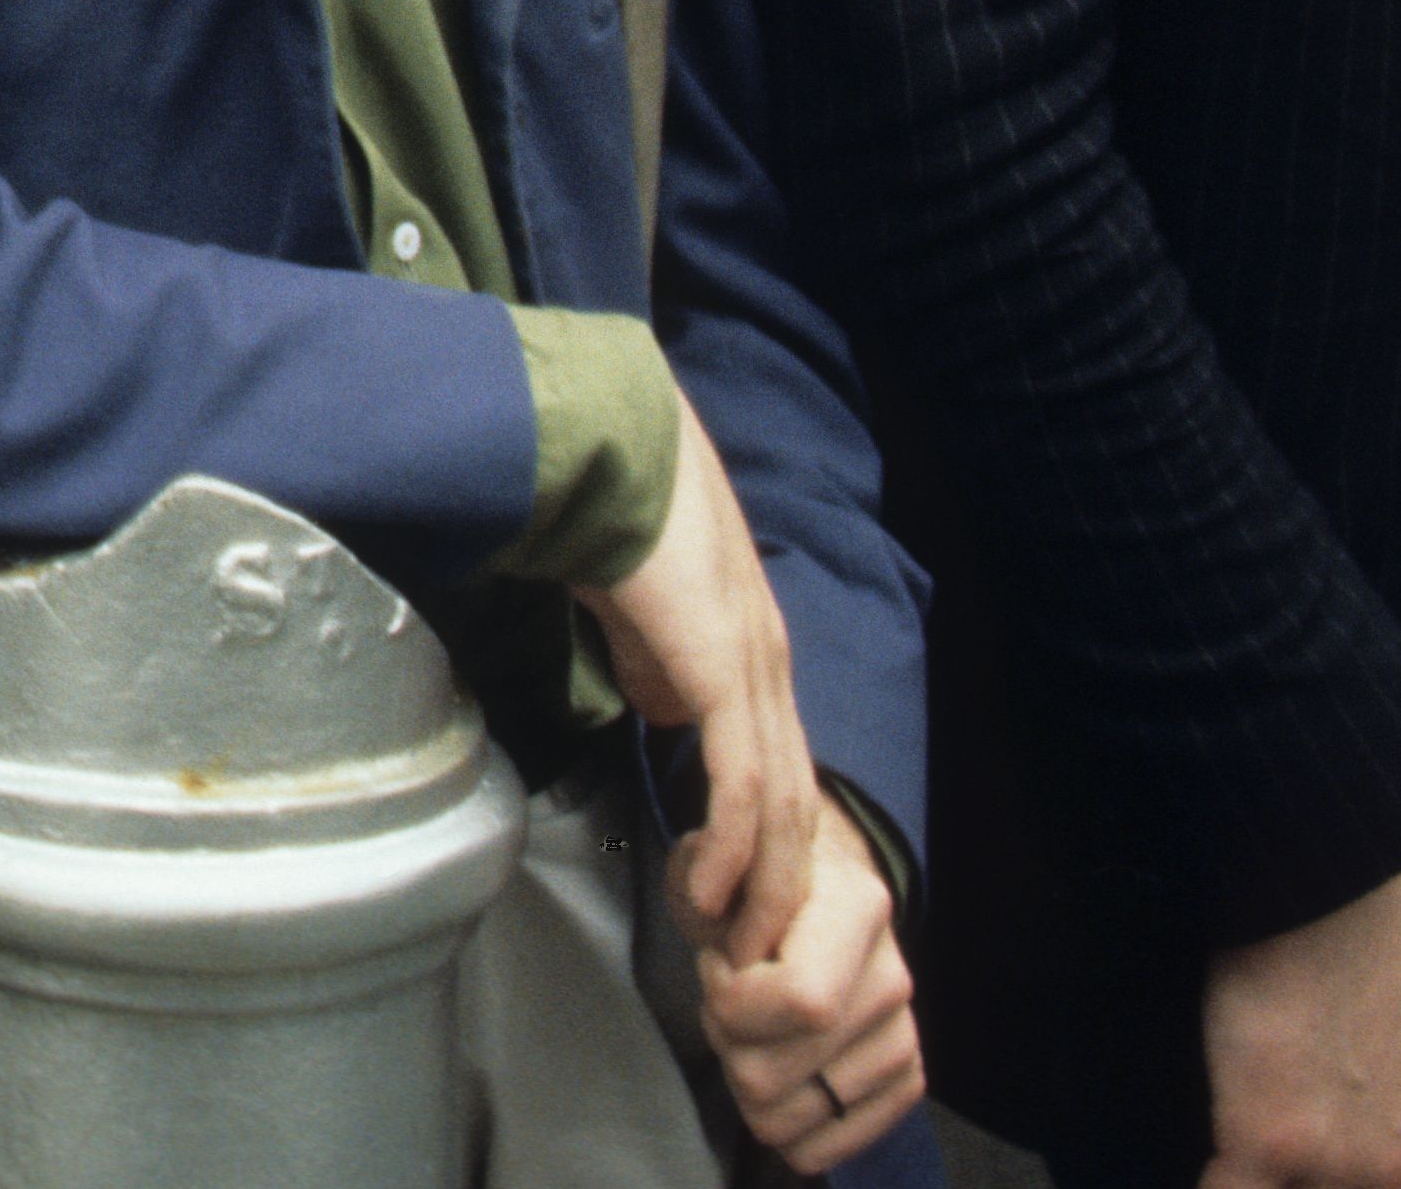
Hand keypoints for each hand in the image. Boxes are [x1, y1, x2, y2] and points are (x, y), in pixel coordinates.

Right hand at [573, 391, 818, 965]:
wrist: (606, 447)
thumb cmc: (611, 512)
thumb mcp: (639, 608)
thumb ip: (658, 661)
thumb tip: (665, 710)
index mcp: (748, 649)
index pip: (776, 768)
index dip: (763, 842)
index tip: (734, 900)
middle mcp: (768, 665)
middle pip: (795, 804)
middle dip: (776, 888)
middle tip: (750, 952)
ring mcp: (753, 670)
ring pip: (780, 809)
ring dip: (762, 889)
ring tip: (738, 947)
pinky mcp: (724, 674)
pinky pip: (742, 786)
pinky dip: (733, 851)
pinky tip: (712, 893)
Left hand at [693, 807, 920, 1173]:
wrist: (812, 895)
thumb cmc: (751, 882)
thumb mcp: (717, 855)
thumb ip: (716, 868)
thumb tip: (714, 917)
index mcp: (858, 907)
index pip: (802, 1001)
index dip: (732, 999)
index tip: (717, 964)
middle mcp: (892, 978)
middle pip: (772, 1074)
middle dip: (724, 1042)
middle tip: (728, 1001)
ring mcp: (902, 1037)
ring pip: (786, 1118)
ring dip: (745, 1080)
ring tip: (754, 1029)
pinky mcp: (901, 1082)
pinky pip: (818, 1150)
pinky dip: (777, 1125)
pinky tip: (774, 1072)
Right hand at [1200, 875, 1400, 1188]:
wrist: (1331, 895)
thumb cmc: (1376, 944)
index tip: (1326, 1170)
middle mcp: (1400, 1170)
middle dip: (1313, 1183)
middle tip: (1286, 1155)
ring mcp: (1336, 1163)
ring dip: (1262, 1181)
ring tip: (1238, 1150)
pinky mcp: (1267, 1142)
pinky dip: (1215, 1187)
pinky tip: (1211, 1164)